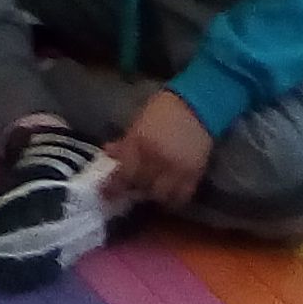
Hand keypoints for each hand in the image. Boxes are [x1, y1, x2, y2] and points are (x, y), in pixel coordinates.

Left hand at [106, 92, 215, 210]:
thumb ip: (125, 143)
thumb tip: (109, 155)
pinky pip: (183, 196)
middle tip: (129, 189)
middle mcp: (159, 159)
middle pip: (141, 186)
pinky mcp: (195, 174)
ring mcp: (178, 168)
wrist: (196, 104)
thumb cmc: (163, 110)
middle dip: (133, 190)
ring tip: (149, 191)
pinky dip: (173, 199)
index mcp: (141, 143)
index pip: (124, 173)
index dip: (113, 185)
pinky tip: (167, 195)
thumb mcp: (138, 123)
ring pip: (161, 196)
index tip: (106, 192)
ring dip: (153, 196)